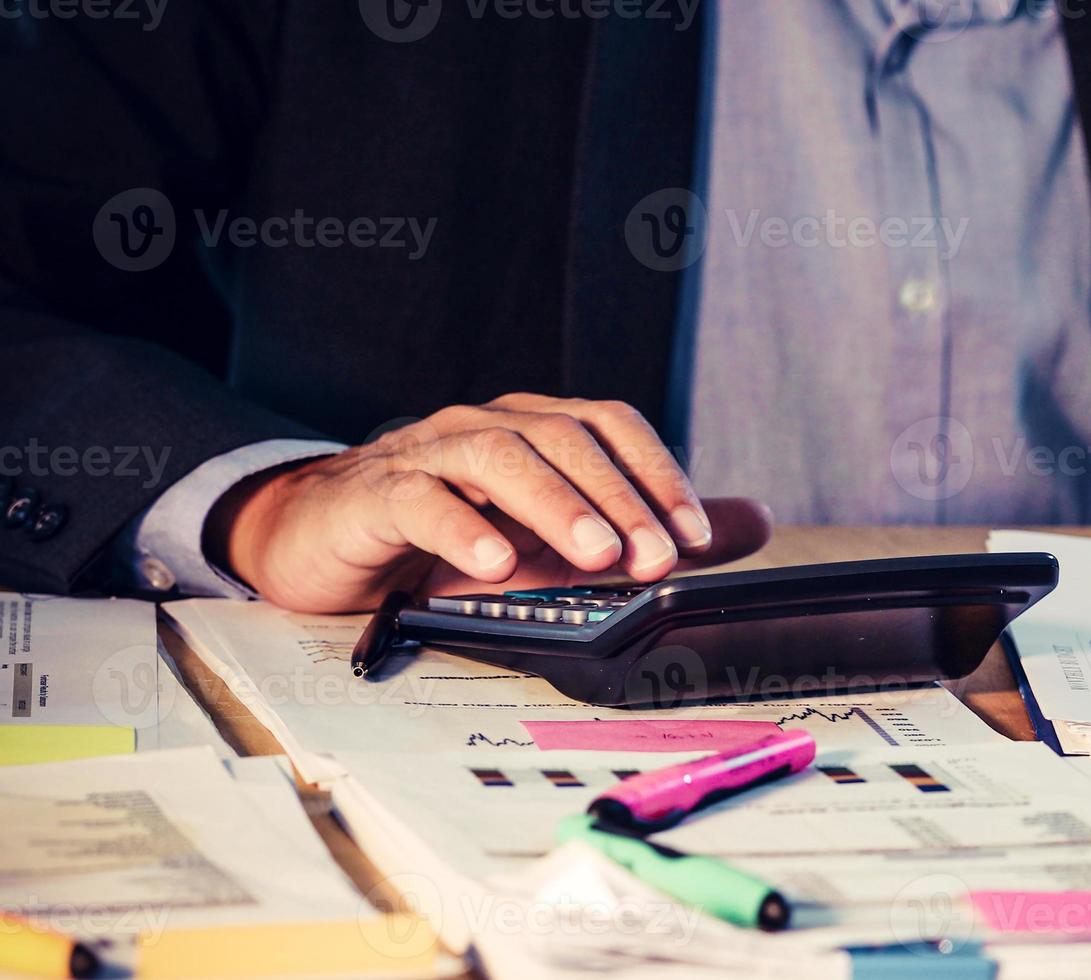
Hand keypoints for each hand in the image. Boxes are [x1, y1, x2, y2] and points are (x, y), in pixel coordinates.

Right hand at [209, 393, 772, 611]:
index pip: (609, 426)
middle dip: (618, 498)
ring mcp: (426, 453)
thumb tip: (754, 522)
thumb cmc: (447, 538)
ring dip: (553, 504)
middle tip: (655, 557)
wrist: (323, 542)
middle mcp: (484, 426)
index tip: (692, 537)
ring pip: (496, 455)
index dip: (656, 474)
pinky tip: (494, 565)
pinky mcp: (372, 494)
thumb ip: (652, 529)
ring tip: (593, 555)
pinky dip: (461, 528)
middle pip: (562, 439)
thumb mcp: (556, 541)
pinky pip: (418, 498)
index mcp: (534, 429)